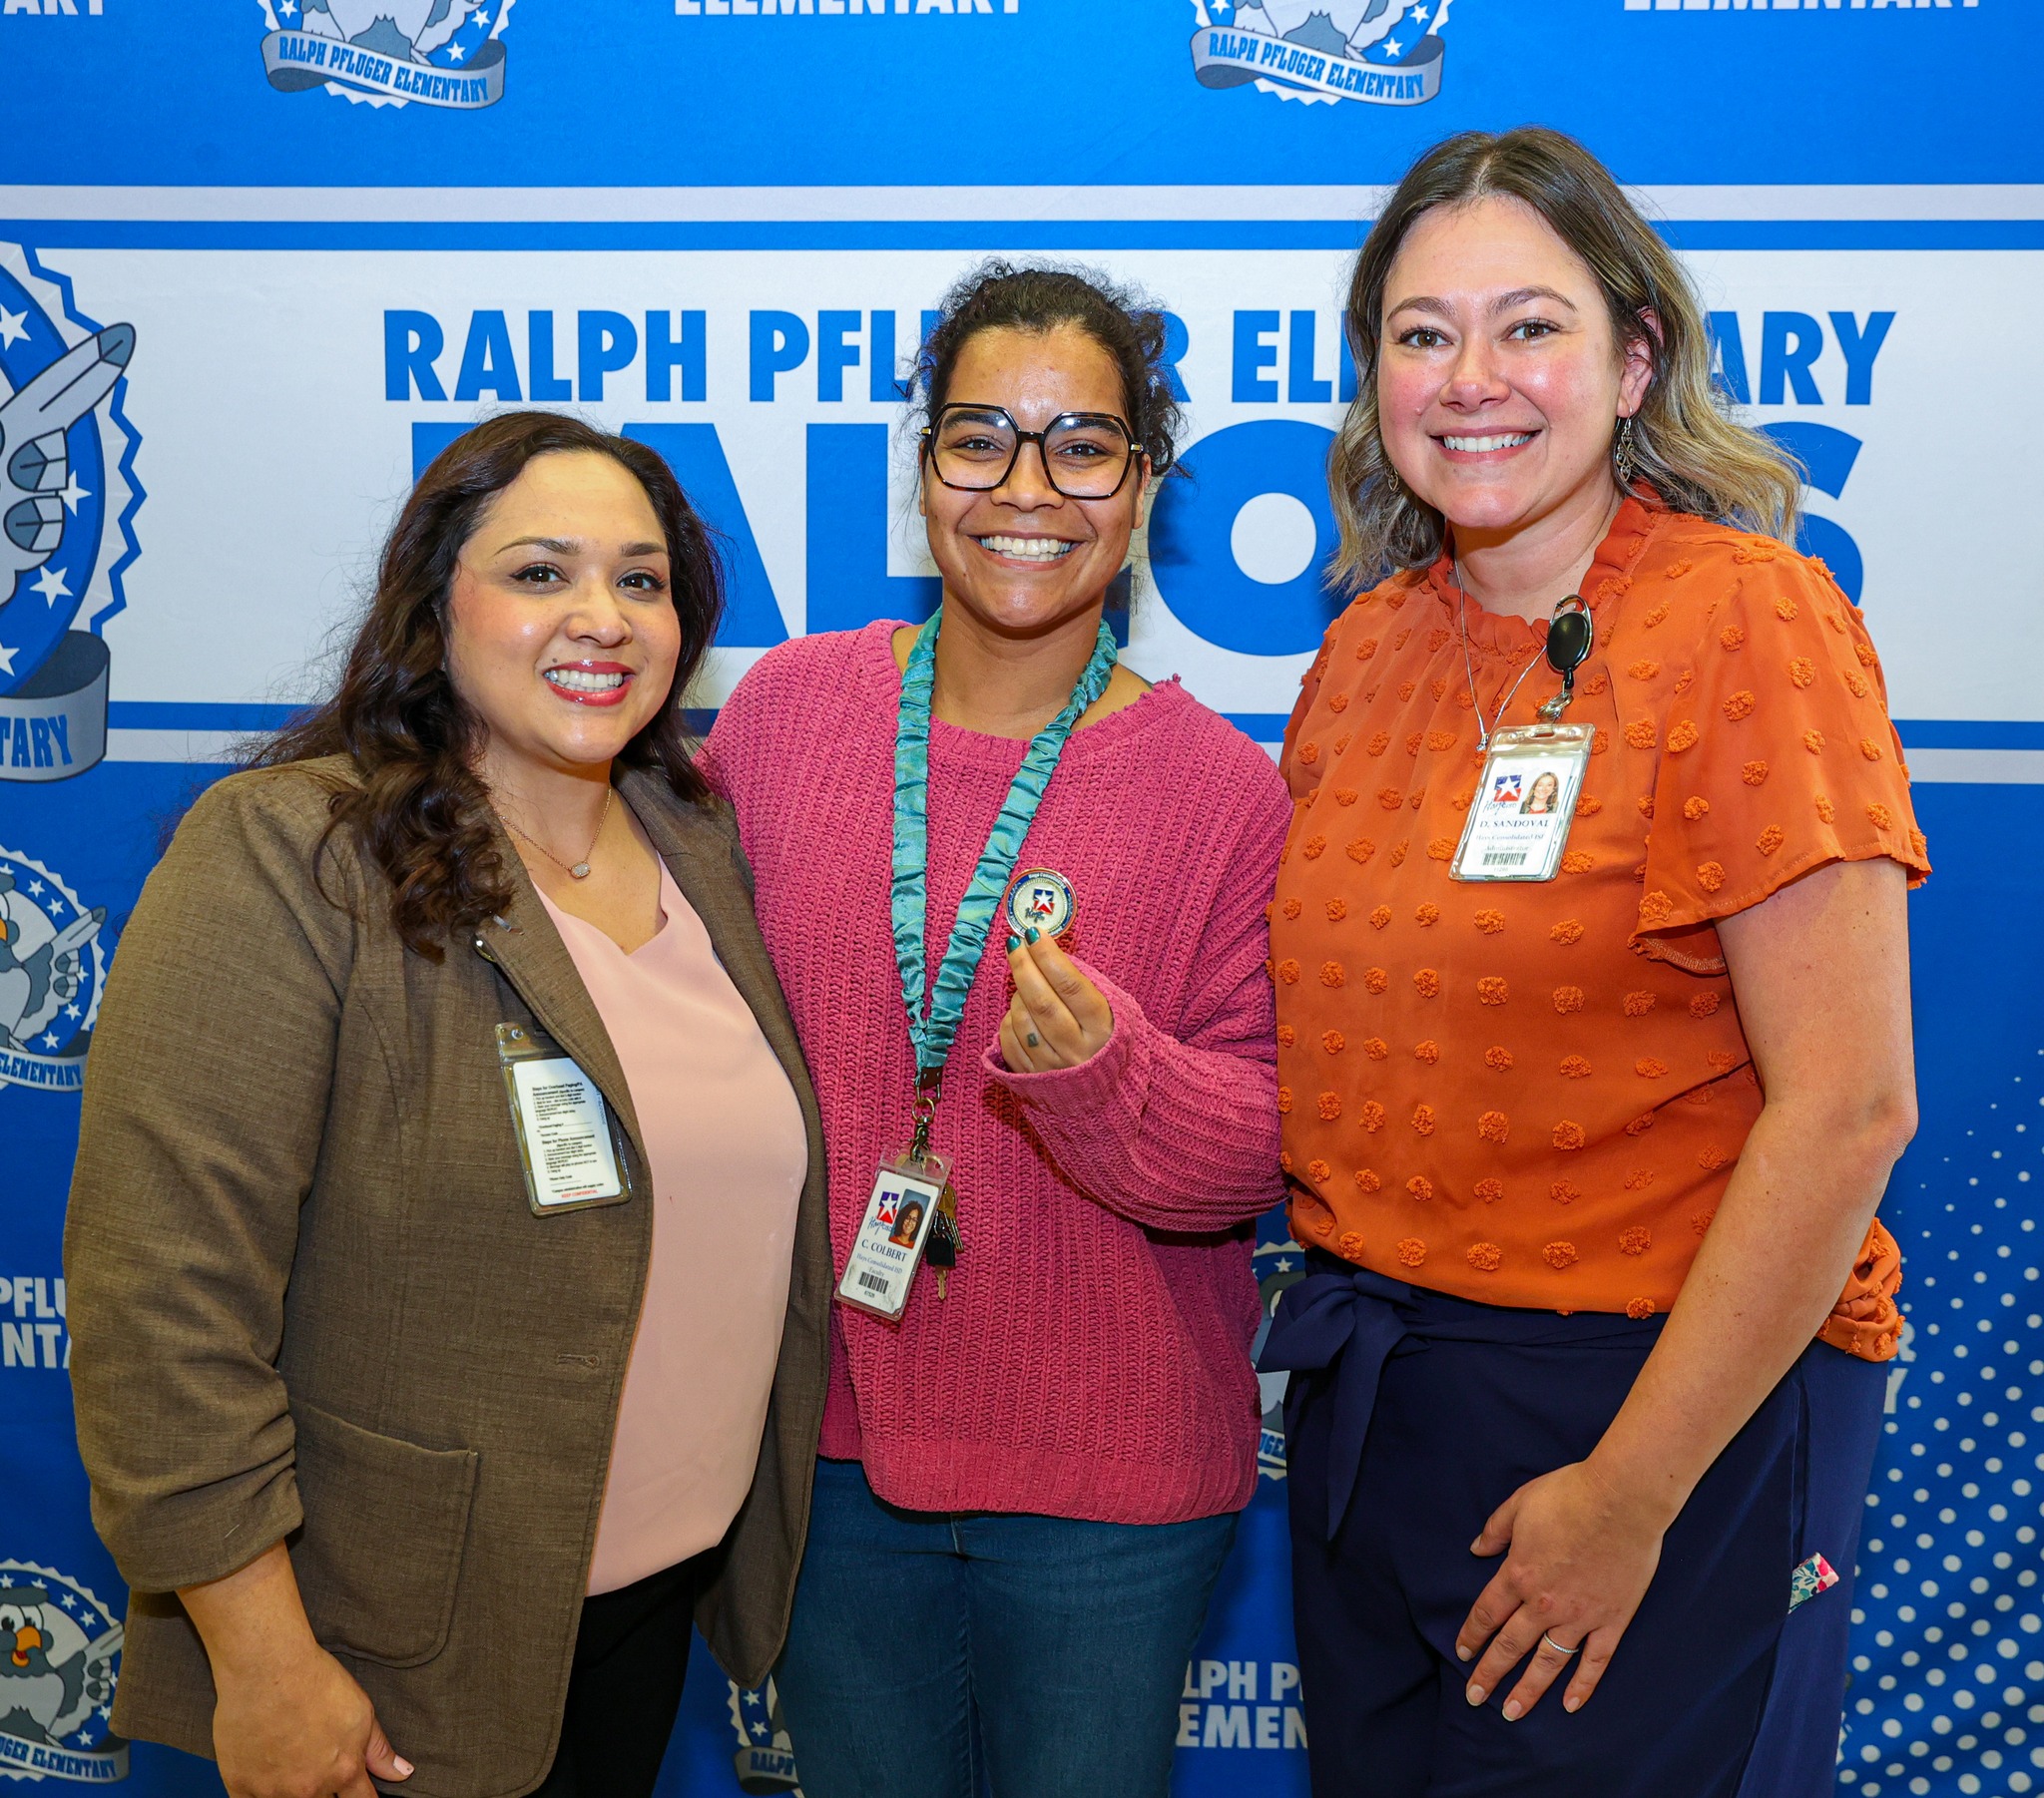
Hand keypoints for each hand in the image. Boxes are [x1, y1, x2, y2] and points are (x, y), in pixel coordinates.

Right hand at [182, 1543, 410, 1797]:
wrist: (268, 1668)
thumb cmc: (316, 1682)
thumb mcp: (361, 1711)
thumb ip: (379, 1749)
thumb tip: (403, 1774)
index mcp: (344, 1771)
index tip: (359, 1794)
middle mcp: (310, 1788)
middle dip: (327, 1793)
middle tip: (317, 1767)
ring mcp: (273, 1792)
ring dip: (294, 1793)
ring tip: (293, 1767)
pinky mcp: (240, 1787)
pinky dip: (260, 1796)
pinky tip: (266, 1781)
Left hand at [999, 929, 1112, 1071]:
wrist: (1105, 1092)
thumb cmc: (1105, 1039)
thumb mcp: (1111, 1010)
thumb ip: (1082, 983)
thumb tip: (1045, 951)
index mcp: (1102, 1030)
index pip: (1071, 986)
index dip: (1049, 957)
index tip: (1034, 934)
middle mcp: (1078, 1051)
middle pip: (1041, 1002)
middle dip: (1024, 966)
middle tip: (1015, 943)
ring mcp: (1053, 1068)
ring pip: (1022, 1019)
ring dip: (1018, 993)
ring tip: (1027, 983)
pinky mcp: (1032, 1079)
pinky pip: (1009, 1040)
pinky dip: (1010, 1019)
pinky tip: (1021, 1011)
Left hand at [1454, 1459, 1667, 1720]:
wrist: (1622, 1499)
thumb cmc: (1570, 1495)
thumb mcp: (1520, 1504)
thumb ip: (1495, 1530)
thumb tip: (1476, 1549)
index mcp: (1519, 1574)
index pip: (1487, 1613)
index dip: (1472, 1635)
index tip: (1461, 1653)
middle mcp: (1545, 1603)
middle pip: (1510, 1646)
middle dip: (1489, 1674)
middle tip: (1474, 1698)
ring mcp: (1580, 1616)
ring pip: (1548, 1663)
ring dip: (1528, 1691)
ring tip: (1512, 1713)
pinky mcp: (1612, 1620)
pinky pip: (1595, 1662)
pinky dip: (1583, 1686)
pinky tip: (1570, 1706)